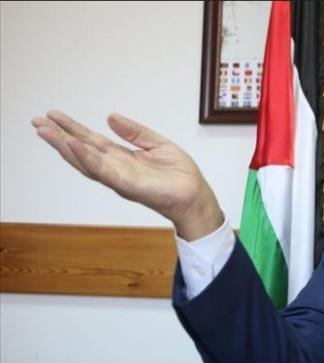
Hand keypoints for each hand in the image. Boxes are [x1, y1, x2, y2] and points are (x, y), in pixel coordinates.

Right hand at [31, 111, 222, 239]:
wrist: (196, 196)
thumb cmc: (180, 175)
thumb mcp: (157, 144)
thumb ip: (134, 132)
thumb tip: (110, 117)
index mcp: (122, 158)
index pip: (91, 142)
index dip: (72, 129)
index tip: (53, 116)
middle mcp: (115, 169)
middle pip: (81, 151)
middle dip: (59, 137)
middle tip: (37, 122)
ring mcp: (119, 178)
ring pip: (85, 161)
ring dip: (65, 146)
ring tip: (46, 131)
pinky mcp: (128, 185)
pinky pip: (104, 171)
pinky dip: (87, 158)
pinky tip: (73, 145)